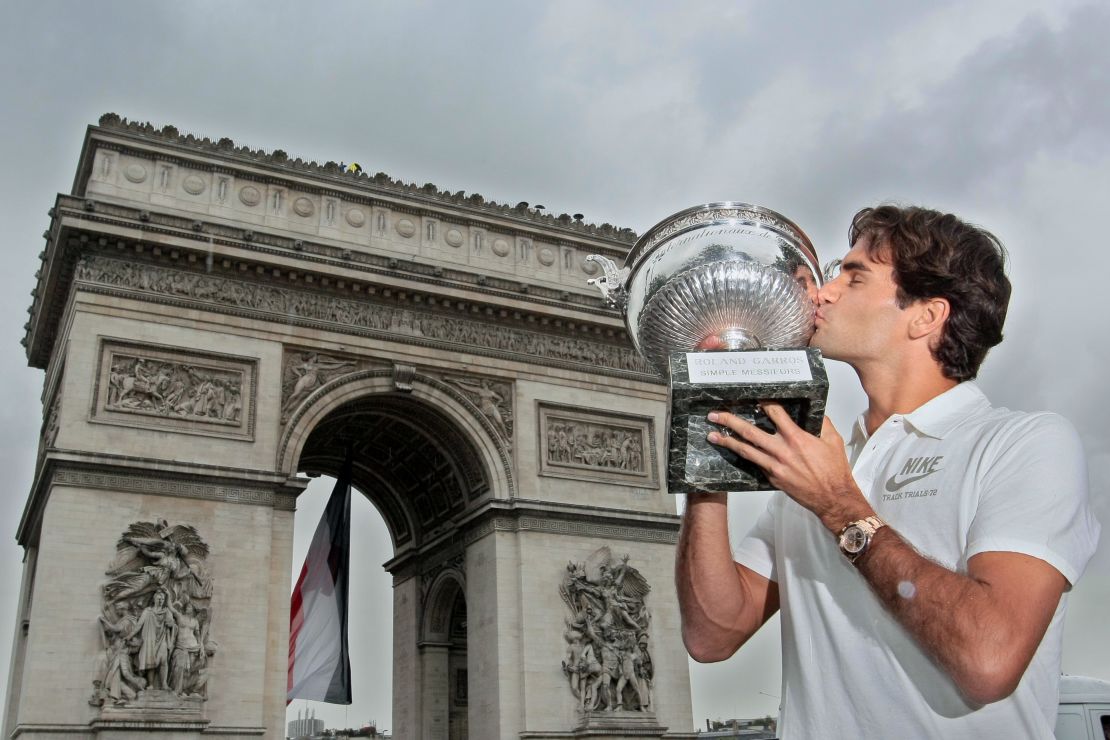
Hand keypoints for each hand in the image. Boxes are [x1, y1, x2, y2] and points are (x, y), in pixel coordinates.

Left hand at [706, 403, 869, 529]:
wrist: (832, 498)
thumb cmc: (834, 470)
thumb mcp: (833, 440)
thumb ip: (822, 423)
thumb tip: (814, 411)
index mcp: (796, 438)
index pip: (774, 413)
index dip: (763, 402)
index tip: (754, 396)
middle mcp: (781, 451)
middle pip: (750, 432)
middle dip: (730, 422)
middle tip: (715, 415)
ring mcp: (775, 466)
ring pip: (746, 450)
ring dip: (727, 442)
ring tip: (712, 435)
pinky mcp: (773, 478)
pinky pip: (755, 464)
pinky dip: (744, 457)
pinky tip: (734, 452)